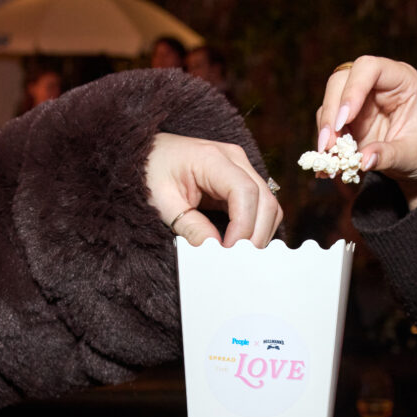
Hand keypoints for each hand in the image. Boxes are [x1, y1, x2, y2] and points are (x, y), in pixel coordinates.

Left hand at [145, 133, 282, 246]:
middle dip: (255, 235)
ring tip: (239, 255)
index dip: (243, 226)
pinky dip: (256, 228)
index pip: (245, 192)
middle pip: (265, 201)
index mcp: (212, 158)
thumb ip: (190, 227)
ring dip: (259, 233)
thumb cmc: (151, 173)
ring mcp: (242, 169)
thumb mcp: (163, 203)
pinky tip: (240, 244)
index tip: (229, 251)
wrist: (146, 155)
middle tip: (238, 261)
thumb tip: (215, 250)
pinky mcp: (242, 181)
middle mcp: (234, 159)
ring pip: (269, 206)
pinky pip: (261, 207)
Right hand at [317, 56, 416, 208]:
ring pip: (330, 104)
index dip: (353, 90)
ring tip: (328, 157)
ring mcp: (359, 103)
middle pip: (340, 82)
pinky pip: (329, 127)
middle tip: (328, 144)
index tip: (345, 120)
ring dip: (325, 130)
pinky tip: (326, 163)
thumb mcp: (413, 155)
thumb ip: (388, 155)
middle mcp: (376, 86)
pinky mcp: (349, 123)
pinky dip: (325, 144)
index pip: (369, 68)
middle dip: (332, 112)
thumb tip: (363, 160)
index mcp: (400, 81)